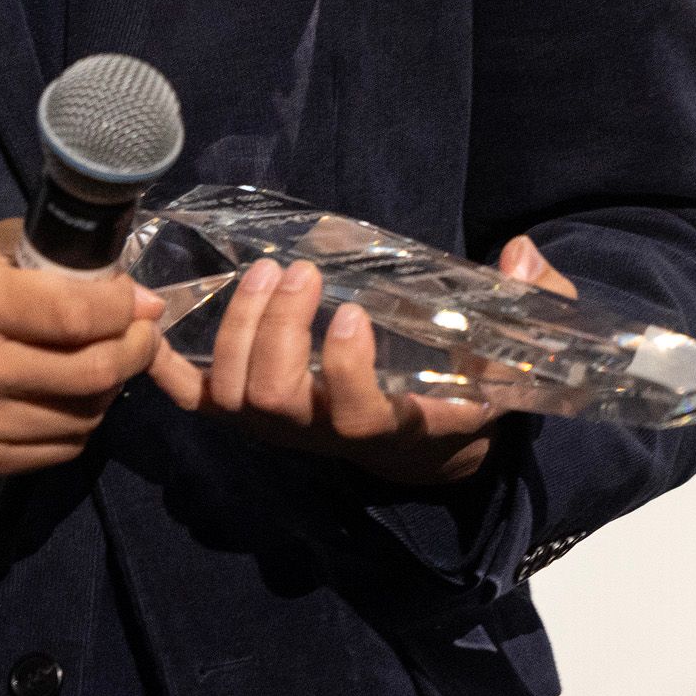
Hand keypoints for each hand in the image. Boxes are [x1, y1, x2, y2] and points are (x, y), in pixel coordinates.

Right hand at [0, 223, 165, 483]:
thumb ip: (39, 256)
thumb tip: (121, 282)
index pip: (78, 314)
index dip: (125, 308)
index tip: (138, 300)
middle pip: (93, 372)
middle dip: (136, 350)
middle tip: (142, 334)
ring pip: (84, 418)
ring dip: (111, 389)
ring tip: (108, 362)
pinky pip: (58, 451)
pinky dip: (80, 422)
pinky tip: (71, 396)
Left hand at [145, 233, 575, 487]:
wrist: (428, 442)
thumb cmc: (467, 386)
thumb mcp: (513, 352)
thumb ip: (532, 302)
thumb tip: (523, 253)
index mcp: (397, 425)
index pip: (359, 419)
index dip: (346, 371)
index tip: (352, 311)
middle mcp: (329, 436)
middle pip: (276, 400)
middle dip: (277, 332)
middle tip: (295, 272)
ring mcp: (283, 429)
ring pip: (233, 396)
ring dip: (238, 329)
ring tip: (266, 273)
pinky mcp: (251, 415)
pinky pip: (195, 402)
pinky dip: (166, 368)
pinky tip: (163, 319)